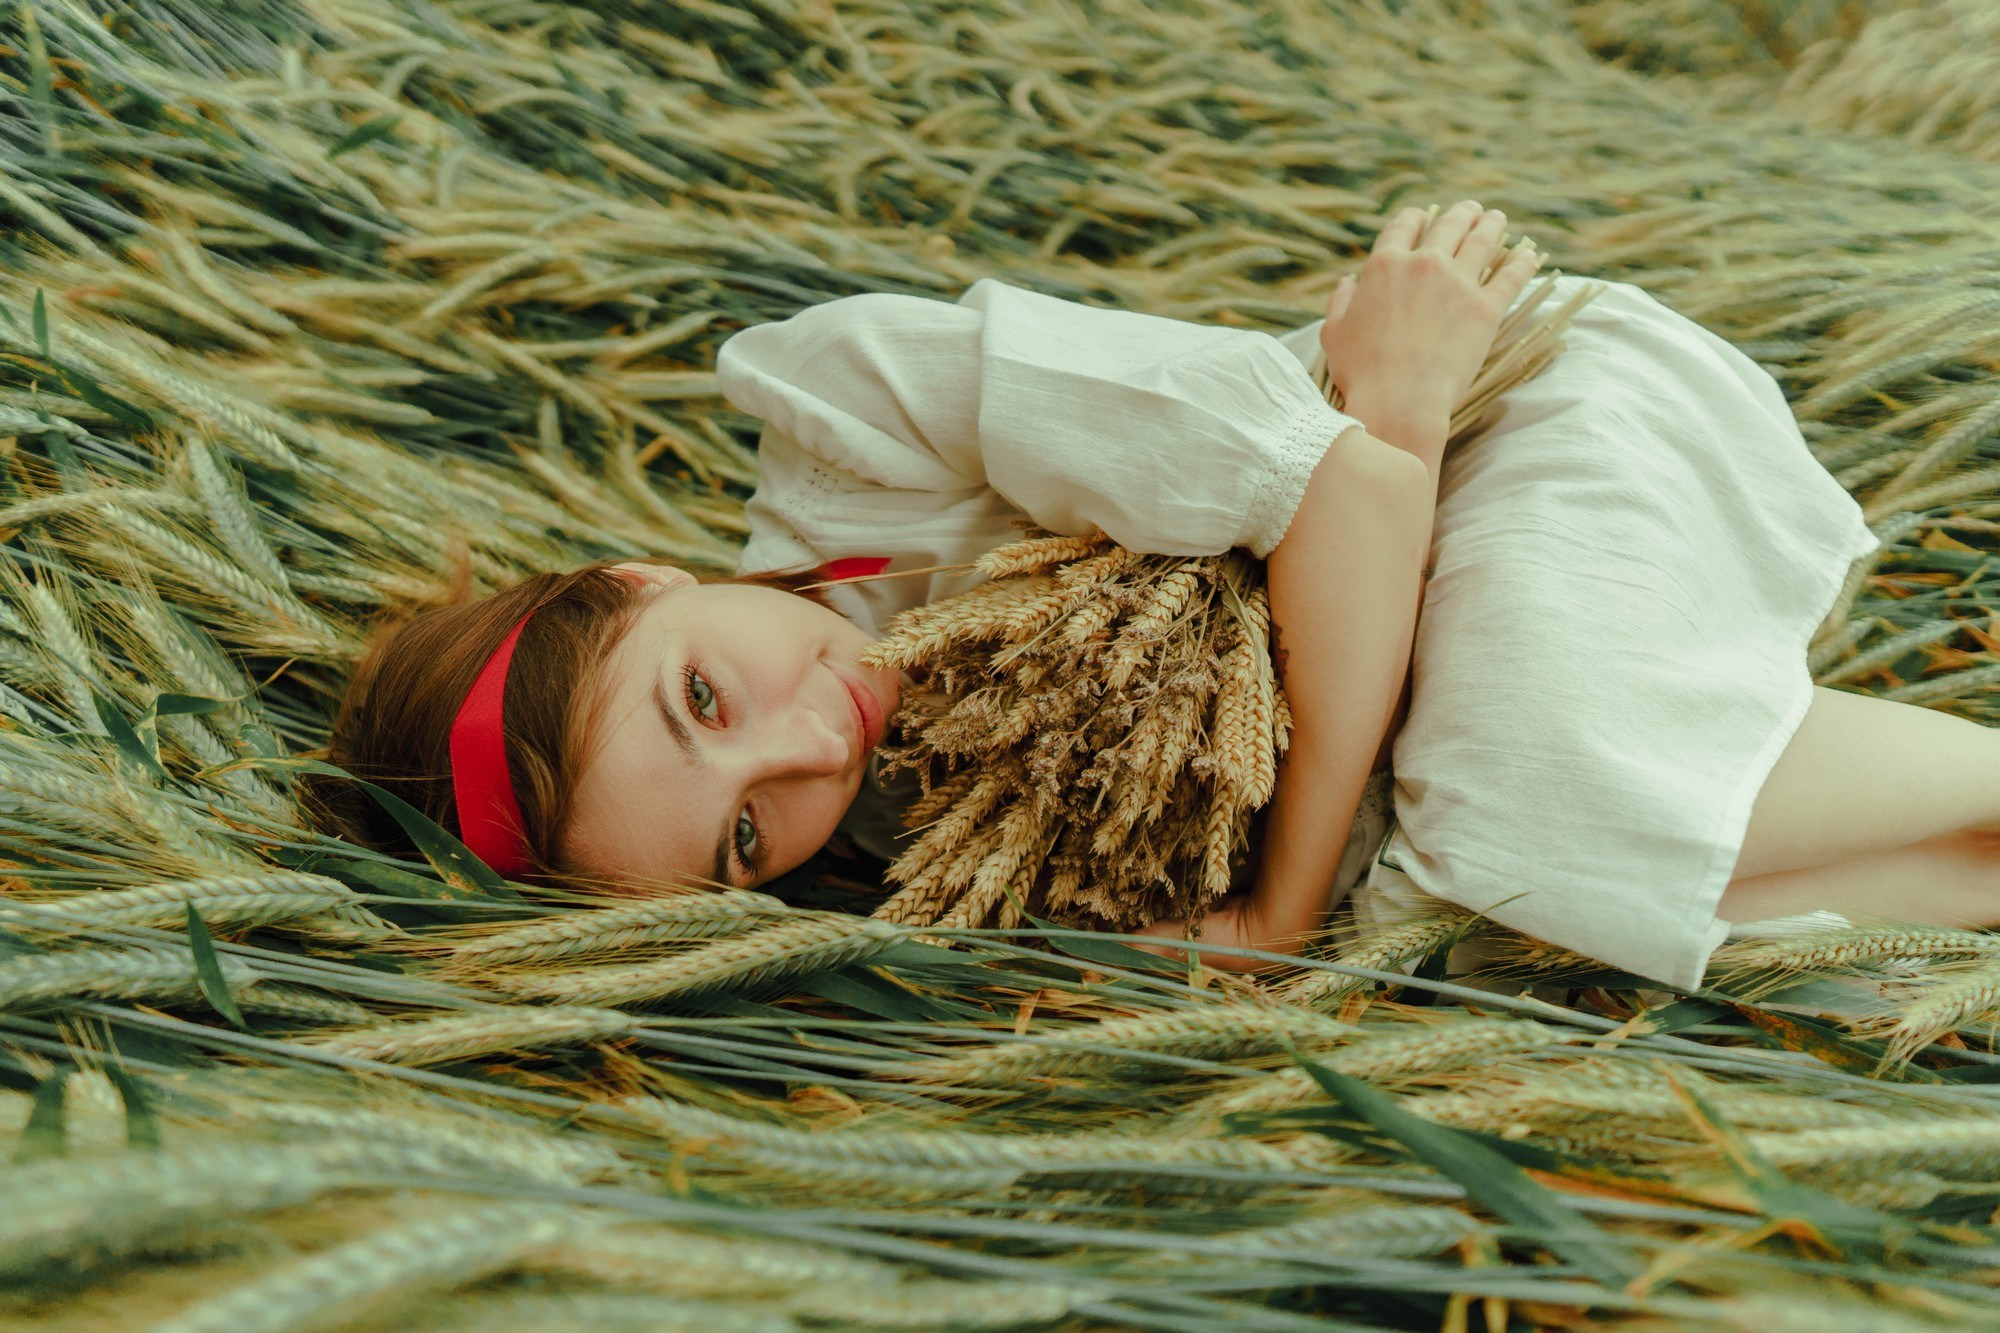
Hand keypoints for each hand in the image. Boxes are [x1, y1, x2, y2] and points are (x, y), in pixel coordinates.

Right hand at [1320, 200, 1542, 423]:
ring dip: (1492, 225)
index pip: (1404, 225)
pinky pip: (1511, 275)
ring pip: (1482, 240)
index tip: (1423, 218)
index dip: (1416, 218)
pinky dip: (1523, 262)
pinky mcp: (1486, 308)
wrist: (1399, 399)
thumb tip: (1347, 283)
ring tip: (1497, 220)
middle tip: (1472, 211)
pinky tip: (1530, 255)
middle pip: (1449, 224)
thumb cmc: (1361, 371)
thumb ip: (1341, 302)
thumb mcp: (1334, 333)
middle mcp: (1424, 263)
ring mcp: (1459, 283)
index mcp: (1385, 265)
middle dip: (1462, 213)